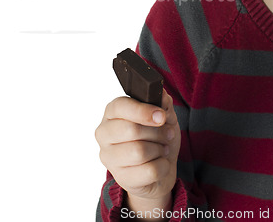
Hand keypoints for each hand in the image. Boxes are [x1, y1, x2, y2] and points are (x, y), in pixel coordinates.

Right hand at [95, 89, 180, 208]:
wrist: (160, 169)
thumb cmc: (156, 136)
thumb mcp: (163, 115)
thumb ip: (162, 102)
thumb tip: (161, 95)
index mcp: (111, 112)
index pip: (120, 106)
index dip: (143, 111)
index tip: (161, 116)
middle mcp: (104, 134)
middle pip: (132, 130)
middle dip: (157, 132)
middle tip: (167, 133)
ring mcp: (109, 157)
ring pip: (140, 151)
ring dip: (160, 149)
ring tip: (162, 148)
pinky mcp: (121, 178)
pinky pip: (149, 171)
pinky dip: (163, 166)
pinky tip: (159, 163)